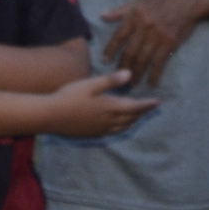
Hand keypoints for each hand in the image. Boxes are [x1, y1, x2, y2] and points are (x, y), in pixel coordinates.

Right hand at [40, 69, 158, 138]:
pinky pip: (112, 132)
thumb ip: (111, 81)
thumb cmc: (69, 96)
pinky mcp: (92, 135)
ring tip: (137, 116)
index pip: (135, 107)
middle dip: (142, 113)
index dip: (147, 104)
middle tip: (150, 108)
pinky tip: (118, 125)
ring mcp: (100, 130)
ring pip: (123, 127)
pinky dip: (120, 128)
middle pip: (131, 118)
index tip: (158, 102)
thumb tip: (130, 74)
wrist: (50, 116)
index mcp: (110, 107)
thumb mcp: (90, 84)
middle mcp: (108, 121)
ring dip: (132, 121)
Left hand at [100, 0, 208, 89]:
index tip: (104, 61)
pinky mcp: (169, 43)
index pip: (118, 36)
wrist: (188, 0)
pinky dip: (155, 74)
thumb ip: (120, 10)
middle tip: (117, 76)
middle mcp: (144, 27)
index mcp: (134, 16)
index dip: (110, 49)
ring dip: (136, 73)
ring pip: (143, 59)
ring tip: (132, 84)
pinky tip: (151, 83)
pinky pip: (159, 62)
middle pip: (130, 51)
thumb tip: (102, 16)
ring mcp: (157, 36)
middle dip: (122, 66)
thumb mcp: (139, 0)